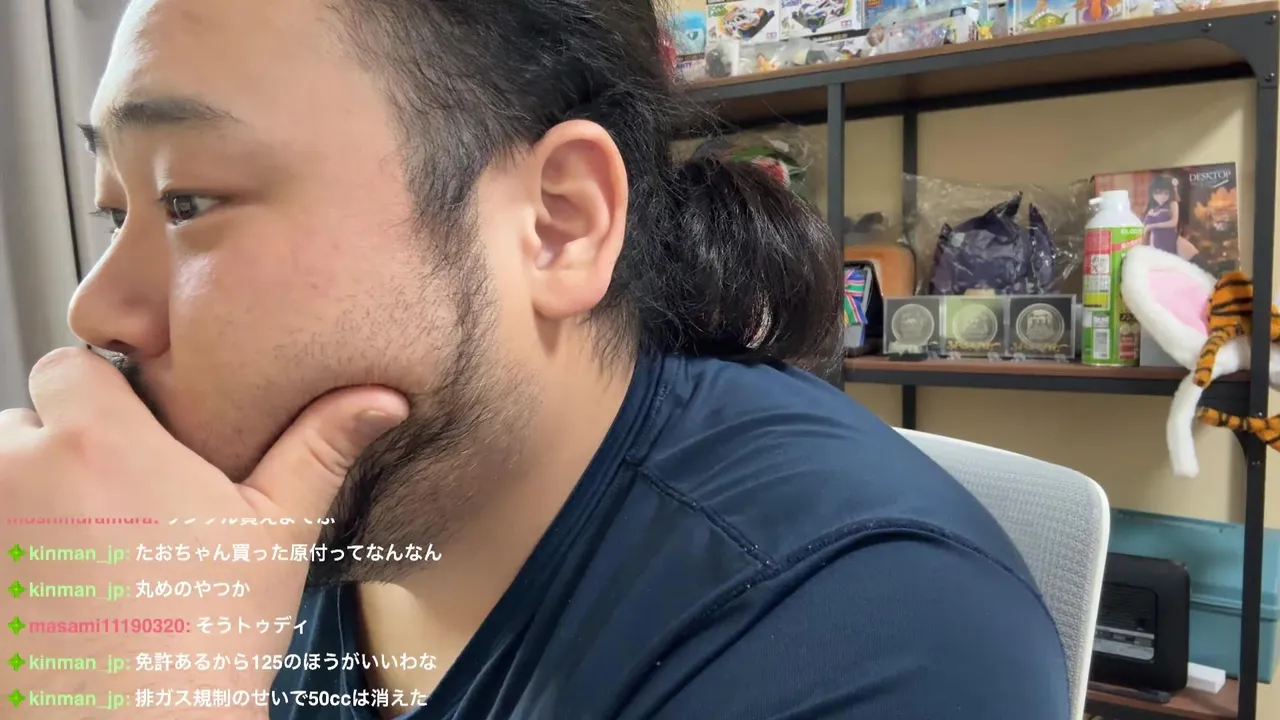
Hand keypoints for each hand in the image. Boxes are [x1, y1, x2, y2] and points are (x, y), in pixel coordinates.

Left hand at [0, 348, 406, 717]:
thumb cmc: (213, 634)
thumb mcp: (278, 531)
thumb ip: (319, 448)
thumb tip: (384, 397)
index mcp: (98, 441)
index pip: (65, 365)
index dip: (98, 394)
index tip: (132, 435)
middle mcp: (19, 472)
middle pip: (25, 425)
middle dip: (60, 451)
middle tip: (121, 506)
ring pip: (1, 481)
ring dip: (28, 500)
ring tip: (90, 553)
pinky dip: (16, 555)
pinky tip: (68, 594)